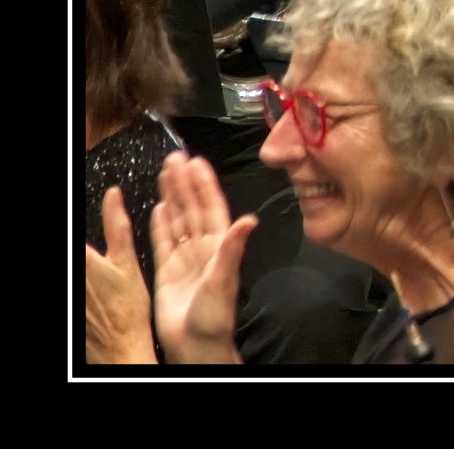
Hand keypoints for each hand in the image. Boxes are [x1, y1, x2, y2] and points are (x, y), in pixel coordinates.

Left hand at [83, 186, 157, 363]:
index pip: (74, 234)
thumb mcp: (128, 262)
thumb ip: (118, 226)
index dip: (81, 216)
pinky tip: (92, 286)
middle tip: (101, 254)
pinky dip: (84, 282)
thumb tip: (113, 196)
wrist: (119, 348)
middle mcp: (73, 275)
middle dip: (87, 248)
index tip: (95, 212)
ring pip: (76, 268)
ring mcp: (71, 290)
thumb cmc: (128, 310)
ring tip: (98, 270)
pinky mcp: (72, 306)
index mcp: (83, 259)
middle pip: (77, 250)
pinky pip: (75, 285)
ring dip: (87, 267)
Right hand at [149, 152, 254, 364]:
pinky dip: (160, 224)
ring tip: (166, 173)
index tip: (198, 162)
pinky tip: (159, 207)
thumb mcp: (225, 280)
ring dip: (172, 197)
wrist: (196, 342)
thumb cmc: (216, 315)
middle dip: (184, 183)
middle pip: (192, 207)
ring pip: (177, 219)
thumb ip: (233, 249)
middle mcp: (203, 246)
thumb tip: (249, 219)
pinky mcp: (167, 270)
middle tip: (176, 158)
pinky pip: (162, 242)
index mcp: (220, 244)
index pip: (211, 206)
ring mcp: (185, 257)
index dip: (204, 184)